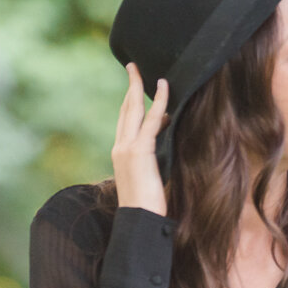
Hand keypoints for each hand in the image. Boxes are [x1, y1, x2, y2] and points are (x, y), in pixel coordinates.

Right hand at [112, 63, 168, 215]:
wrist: (139, 221)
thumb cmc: (148, 205)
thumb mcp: (150, 173)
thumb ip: (154, 151)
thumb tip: (167, 126)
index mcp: (121, 153)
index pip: (125, 120)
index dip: (129, 100)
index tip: (135, 86)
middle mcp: (120, 147)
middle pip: (125, 109)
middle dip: (130, 86)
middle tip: (134, 67)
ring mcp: (127, 148)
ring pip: (134, 110)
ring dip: (140, 87)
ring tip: (146, 71)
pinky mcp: (140, 151)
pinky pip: (152, 120)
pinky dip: (159, 101)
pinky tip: (164, 87)